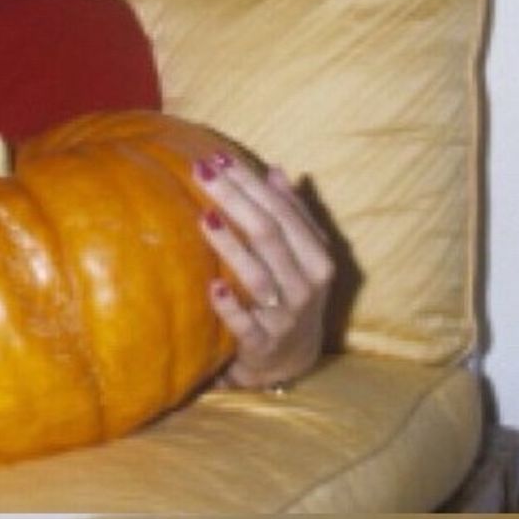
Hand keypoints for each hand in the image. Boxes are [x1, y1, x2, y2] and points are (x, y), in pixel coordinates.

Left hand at [196, 152, 335, 389]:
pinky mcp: (261, 345)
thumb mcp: (301, 258)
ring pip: (258, 275)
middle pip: (269, 235)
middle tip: (201, 171)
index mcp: (317, 258)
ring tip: (204, 217)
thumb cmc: (290, 297)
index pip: (283, 213)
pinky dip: (230, 305)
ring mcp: (285, 317)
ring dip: (230, 246)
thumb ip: (292, 216)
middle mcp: (306, 285)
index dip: (252, 184)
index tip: (219, 158)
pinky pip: (245, 324)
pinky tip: (212, 286)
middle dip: (236, 200)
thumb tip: (276, 171)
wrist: (287, 361)